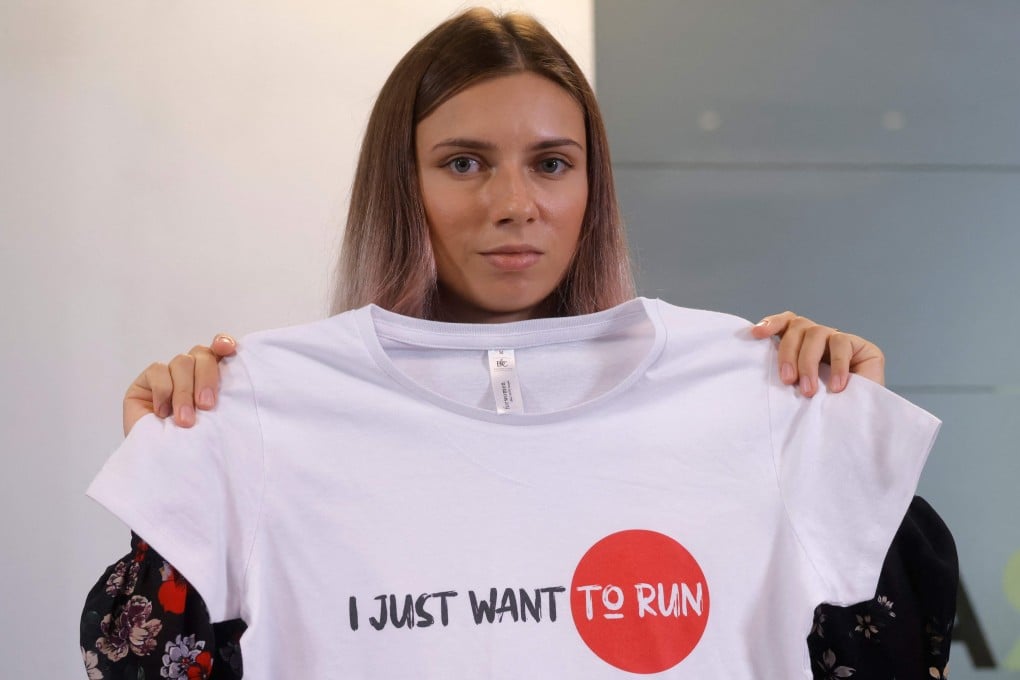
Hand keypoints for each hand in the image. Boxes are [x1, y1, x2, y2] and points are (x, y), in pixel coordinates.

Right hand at [123, 334, 237, 435]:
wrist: (165, 466)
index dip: (223, 343)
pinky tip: (162, 413)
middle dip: (207, 378)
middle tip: (207, 406)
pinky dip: (164, 392)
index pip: (220, 348)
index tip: (229, 349)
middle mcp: (192, 371)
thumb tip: (243, 381)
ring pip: (181, 362)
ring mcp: (168, 374)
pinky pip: (158, 372)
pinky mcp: (146, 381)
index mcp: (212, 376)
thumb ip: (226, 398)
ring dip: (185, 392)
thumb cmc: (196, 444)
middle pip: (202, 355)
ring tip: (185, 420)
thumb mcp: (217, 420)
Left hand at [751, 312, 884, 396]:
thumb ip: (787, 376)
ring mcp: (839, 339)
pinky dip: (836, 365)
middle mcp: (818, 337)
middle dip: (788, 354)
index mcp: (800, 343)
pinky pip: (842, 344)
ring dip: (808, 362)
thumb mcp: (799, 389)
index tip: (757, 334)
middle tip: (787, 381)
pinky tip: (835, 386)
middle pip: (797, 328)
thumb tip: (761, 376)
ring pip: (817, 333)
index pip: (785, 322)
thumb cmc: (824, 408)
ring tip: (808, 390)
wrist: (859, 421)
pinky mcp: (862, 346)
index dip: (771, 324)